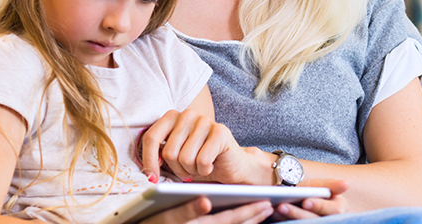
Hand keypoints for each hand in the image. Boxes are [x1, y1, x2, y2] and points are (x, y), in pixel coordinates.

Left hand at [139, 109, 264, 184]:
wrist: (232, 166)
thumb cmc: (200, 162)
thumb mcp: (175, 159)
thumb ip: (159, 158)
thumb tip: (147, 173)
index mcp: (172, 117)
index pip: (151, 138)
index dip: (149, 161)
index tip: (152, 178)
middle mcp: (188, 114)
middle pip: (169, 152)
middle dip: (177, 169)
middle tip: (188, 169)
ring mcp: (205, 121)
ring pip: (185, 158)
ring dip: (192, 170)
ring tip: (201, 166)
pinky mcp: (220, 131)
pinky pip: (202, 160)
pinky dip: (205, 170)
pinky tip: (211, 165)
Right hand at [140, 198, 272, 223]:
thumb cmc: (150, 222)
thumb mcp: (166, 217)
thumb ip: (187, 211)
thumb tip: (206, 201)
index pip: (228, 221)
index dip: (247, 212)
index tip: (265, 203)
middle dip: (253, 217)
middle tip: (270, 206)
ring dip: (248, 221)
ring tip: (262, 211)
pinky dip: (237, 222)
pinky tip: (244, 217)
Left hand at [273, 179, 348, 219]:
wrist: (297, 199)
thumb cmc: (311, 192)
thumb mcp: (320, 185)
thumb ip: (331, 185)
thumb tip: (346, 184)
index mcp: (339, 209)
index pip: (334, 211)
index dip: (319, 206)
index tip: (306, 202)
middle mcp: (330, 221)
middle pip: (315, 220)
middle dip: (298, 213)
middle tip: (282, 206)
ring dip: (289, 217)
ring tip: (276, 208)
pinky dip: (285, 221)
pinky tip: (274, 215)